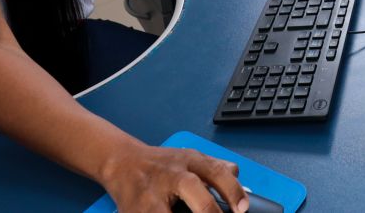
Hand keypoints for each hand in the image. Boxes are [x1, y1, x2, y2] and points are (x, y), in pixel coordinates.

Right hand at [101, 143, 246, 212]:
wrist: (122, 163)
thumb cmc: (161, 164)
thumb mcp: (189, 158)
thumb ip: (214, 167)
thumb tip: (239, 180)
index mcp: (189, 160)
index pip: (216, 171)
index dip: (232, 191)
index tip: (242, 209)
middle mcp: (171, 175)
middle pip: (192, 188)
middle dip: (208, 211)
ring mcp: (151, 195)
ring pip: (167, 212)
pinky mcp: (136, 211)